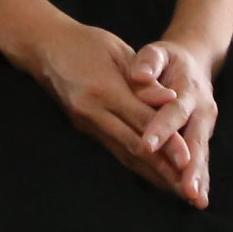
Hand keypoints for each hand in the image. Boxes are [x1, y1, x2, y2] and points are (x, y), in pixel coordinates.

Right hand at [16, 20, 191, 196]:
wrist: (44, 46)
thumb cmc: (85, 42)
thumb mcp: (118, 51)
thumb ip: (144, 79)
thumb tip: (171, 100)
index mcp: (104, 89)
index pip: (142, 120)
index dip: (167, 142)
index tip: (189, 160)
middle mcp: (93, 111)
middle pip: (133, 145)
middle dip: (162, 169)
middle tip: (187, 189)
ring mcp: (86, 122)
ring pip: (123, 154)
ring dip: (151, 173)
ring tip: (175, 189)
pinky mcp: (83, 127)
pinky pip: (114, 149)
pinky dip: (136, 164)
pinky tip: (152, 175)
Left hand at [123, 38, 218, 208]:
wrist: (193, 62)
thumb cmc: (168, 59)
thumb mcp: (158, 52)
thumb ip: (149, 62)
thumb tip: (138, 74)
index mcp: (188, 89)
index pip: (173, 110)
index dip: (161, 127)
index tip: (147, 144)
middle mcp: (202, 110)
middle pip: (195, 140)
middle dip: (190, 166)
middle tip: (185, 188)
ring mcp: (205, 126)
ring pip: (201, 154)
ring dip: (198, 177)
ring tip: (195, 199)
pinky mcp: (202, 137)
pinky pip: (202, 160)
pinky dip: (200, 179)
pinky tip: (197, 199)